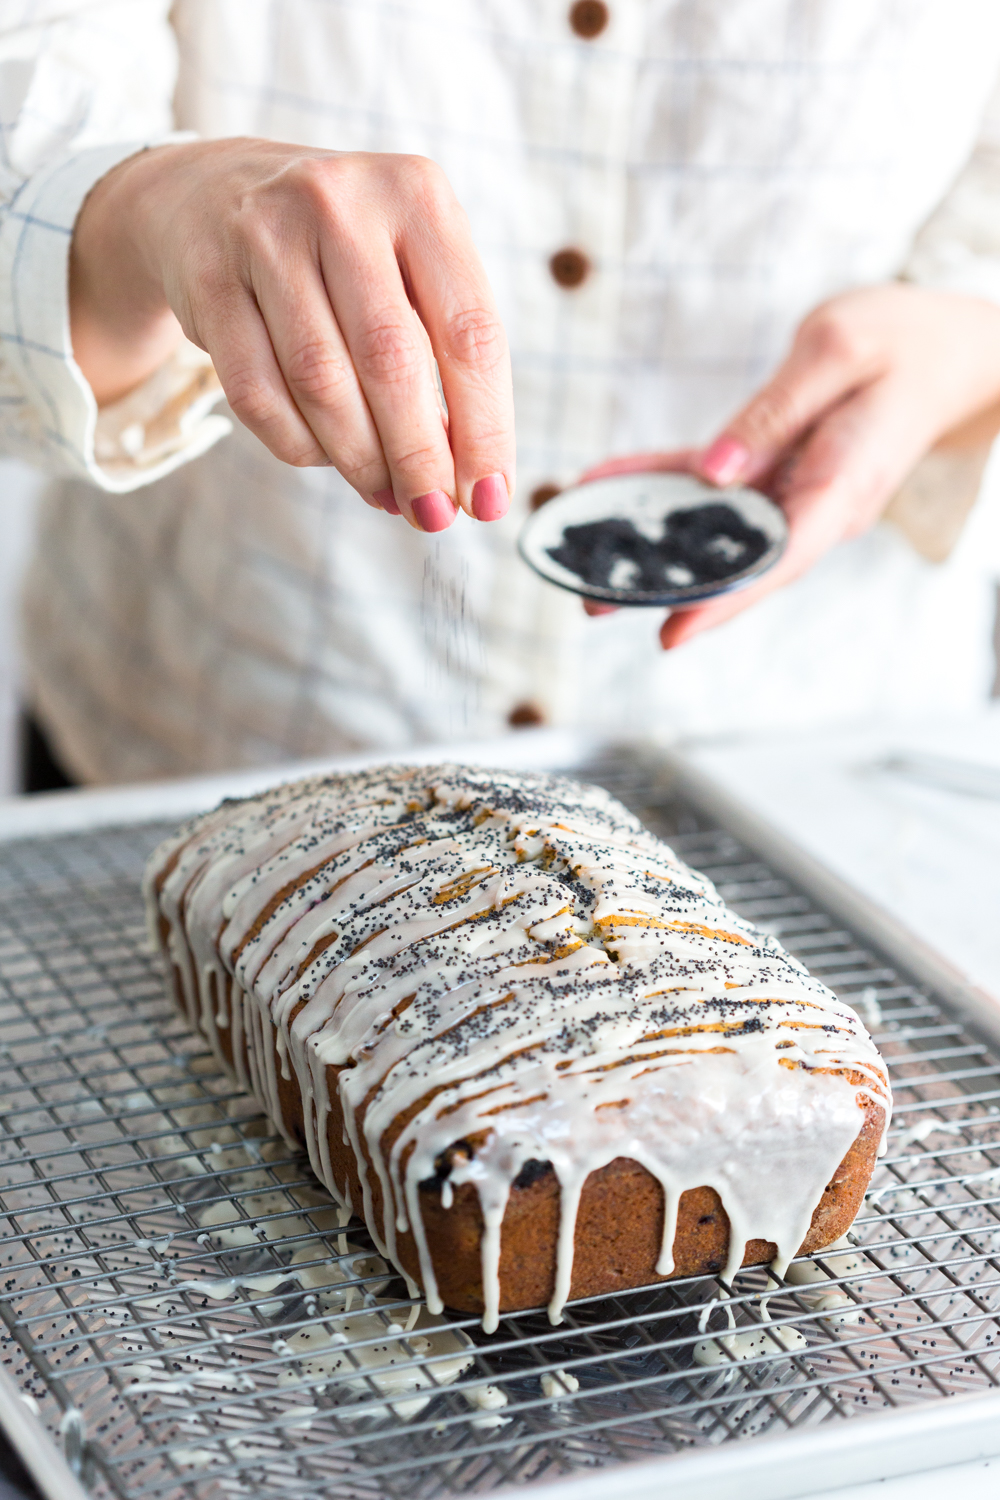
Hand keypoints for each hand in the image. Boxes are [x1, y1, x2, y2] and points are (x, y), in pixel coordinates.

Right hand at [69, 139, 514, 530]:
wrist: (211, 196)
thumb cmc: (342, 254)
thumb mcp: (408, 269)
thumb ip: (443, 356)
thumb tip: (465, 478)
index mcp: (417, 195)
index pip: (470, 332)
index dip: (484, 428)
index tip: (489, 498)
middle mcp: (341, 202)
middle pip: (393, 362)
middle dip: (419, 456)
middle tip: (433, 514)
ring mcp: (265, 234)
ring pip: (321, 382)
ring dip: (360, 459)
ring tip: (385, 495)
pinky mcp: (207, 278)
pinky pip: (257, 393)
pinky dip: (298, 444)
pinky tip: (323, 457)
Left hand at [584, 284, 999, 644]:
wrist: (946, 349)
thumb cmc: (903, 341)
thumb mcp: (837, 351)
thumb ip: (776, 411)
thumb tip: (718, 470)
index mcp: (840, 486)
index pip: (775, 559)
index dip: (721, 600)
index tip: (672, 630)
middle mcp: (815, 505)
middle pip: (735, 561)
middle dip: (667, 588)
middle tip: (593, 604)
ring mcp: (795, 493)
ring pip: (715, 532)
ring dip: (653, 550)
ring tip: (586, 570)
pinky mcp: (775, 469)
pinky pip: (710, 484)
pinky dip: (659, 483)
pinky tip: (605, 485)